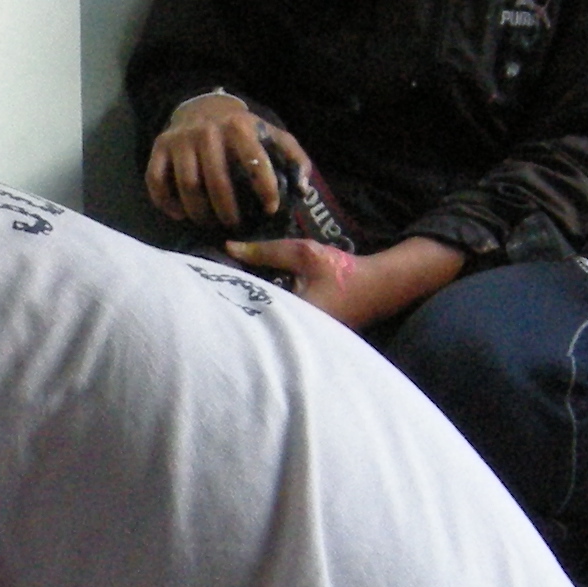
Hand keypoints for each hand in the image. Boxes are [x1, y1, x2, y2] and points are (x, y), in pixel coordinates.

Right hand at [144, 95, 289, 230]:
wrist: (203, 105)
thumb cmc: (242, 130)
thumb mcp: (272, 135)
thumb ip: (294, 159)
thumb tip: (302, 190)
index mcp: (239, 127)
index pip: (255, 162)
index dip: (265, 190)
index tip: (270, 209)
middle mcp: (207, 131)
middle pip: (217, 181)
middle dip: (227, 211)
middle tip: (234, 225)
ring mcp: (181, 140)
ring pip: (187, 185)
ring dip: (199, 212)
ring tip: (209, 224)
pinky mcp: (159, 147)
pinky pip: (156, 180)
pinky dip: (166, 203)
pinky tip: (180, 215)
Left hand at [226, 232, 469, 333]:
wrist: (379, 286)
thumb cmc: (342, 270)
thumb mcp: (304, 253)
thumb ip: (266, 251)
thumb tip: (229, 246)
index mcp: (292, 318)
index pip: (248, 311)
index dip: (227, 298)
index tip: (208, 285)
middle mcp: (294, 336)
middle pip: (252, 323)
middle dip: (234, 308)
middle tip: (210, 291)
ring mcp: (301, 340)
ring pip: (263, 325)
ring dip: (249, 310)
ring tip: (227, 294)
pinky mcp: (305, 338)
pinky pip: (276, 326)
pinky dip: (265, 313)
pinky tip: (253, 300)